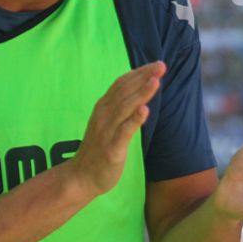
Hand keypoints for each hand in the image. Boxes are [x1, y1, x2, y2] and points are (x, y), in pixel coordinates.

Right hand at [68, 61, 165, 197]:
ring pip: (124, 108)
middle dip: (143, 77)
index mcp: (104, 107)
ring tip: (155, 81)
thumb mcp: (109, 122)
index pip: (121, 84)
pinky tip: (144, 110)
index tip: (156, 64)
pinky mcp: (111, 148)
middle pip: (124, 91)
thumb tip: (139, 89)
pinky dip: (133, 120)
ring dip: (140, 93)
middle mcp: (104, 115)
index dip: (139, 72)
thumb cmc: (99, 147)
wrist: (80, 177)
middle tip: (161, 65)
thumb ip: (121, 106)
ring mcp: (106, 131)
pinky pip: (123, 132)